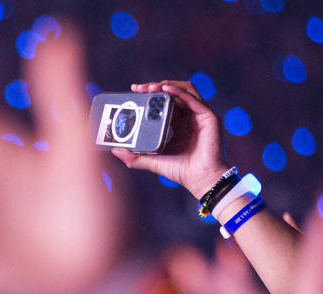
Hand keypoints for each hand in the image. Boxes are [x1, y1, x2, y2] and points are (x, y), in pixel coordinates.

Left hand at [110, 80, 228, 199]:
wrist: (199, 180)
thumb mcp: (151, 161)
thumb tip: (114, 150)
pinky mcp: (208, 117)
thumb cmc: (179, 171)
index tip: (134, 91)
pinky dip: (178, 92)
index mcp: (178, 124)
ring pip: (184, 91)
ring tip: (150, 87)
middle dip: (155, 87)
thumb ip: (134, 156)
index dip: (150, 95)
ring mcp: (200, 115)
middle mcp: (189, 116)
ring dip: (166, 85)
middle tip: (138, 88)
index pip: (164, 102)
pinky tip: (165, 89)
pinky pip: (193, 99)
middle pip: (173, 93)